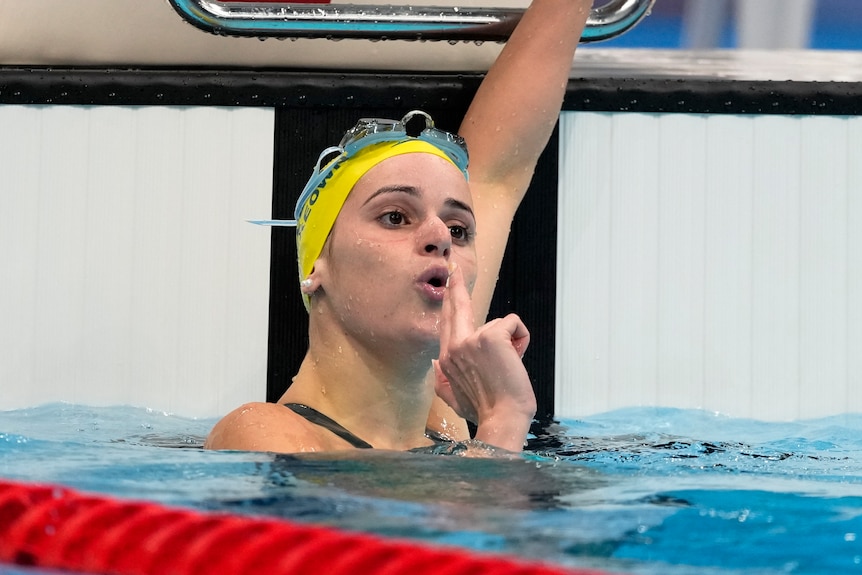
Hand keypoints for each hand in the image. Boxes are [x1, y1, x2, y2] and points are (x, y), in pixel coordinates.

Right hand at [433, 263, 536, 450]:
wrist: (502, 418)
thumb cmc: (483, 411)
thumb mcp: (452, 398)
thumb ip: (441, 379)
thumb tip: (434, 364)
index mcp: (446, 359)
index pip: (447, 322)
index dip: (449, 302)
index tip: (449, 282)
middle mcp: (454, 346)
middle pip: (458, 307)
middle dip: (457, 286)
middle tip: (455, 267)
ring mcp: (471, 340)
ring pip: (497, 324)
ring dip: (511, 342)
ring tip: (510, 366)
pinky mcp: (491, 336)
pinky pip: (513, 324)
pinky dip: (522, 338)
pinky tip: (518, 357)